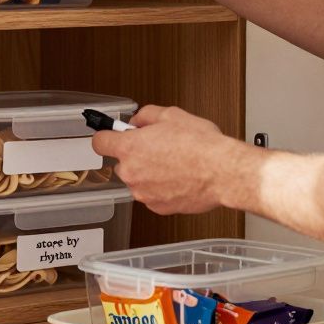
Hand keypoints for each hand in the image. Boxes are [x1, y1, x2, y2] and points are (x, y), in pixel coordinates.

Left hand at [92, 105, 252, 214]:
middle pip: (122, 163)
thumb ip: (146, 116)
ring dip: (150, 173)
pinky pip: (152, 195)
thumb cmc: (202, 146)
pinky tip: (180, 178)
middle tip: (158, 147)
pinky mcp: (158, 208)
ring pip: (138, 181)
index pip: (100, 142)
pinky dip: (162, 188)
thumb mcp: (171, 115)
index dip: (107, 136)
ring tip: (175, 163)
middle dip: (136, 156)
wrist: (223, 172)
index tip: (112, 135)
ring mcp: (143, 194)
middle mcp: (132, 173)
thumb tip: (138, 120)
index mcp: (130, 148)